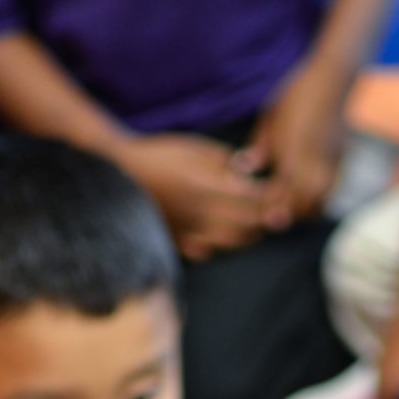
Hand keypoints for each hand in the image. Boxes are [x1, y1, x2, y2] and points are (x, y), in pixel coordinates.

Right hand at [114, 134, 269, 260]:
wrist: (119, 172)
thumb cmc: (158, 154)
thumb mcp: (193, 146)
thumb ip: (223, 160)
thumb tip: (248, 170)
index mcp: (206, 186)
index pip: (253, 197)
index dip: (272, 196)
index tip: (280, 190)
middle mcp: (200, 212)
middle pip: (249, 224)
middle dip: (267, 218)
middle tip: (275, 211)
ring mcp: (187, 230)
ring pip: (232, 242)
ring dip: (249, 235)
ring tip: (254, 224)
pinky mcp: (175, 241)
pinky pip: (207, 252)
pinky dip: (221, 246)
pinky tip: (222, 235)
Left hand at [242, 56, 348, 227]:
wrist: (333, 78)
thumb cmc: (296, 96)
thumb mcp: (271, 118)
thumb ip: (260, 147)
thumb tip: (242, 167)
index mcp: (294, 145)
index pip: (284, 189)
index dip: (275, 205)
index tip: (263, 212)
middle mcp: (316, 155)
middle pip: (306, 201)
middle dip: (291, 212)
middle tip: (276, 217)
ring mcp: (333, 158)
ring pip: (322, 198)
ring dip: (307, 208)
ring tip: (293, 210)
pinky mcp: (343, 158)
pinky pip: (334, 188)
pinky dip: (321, 199)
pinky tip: (309, 198)